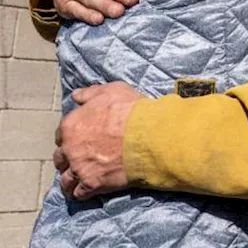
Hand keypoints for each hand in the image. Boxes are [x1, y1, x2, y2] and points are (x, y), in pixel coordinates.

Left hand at [53, 82, 143, 199]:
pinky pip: (79, 193)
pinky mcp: (92, 184)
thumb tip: (76, 96)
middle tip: (78, 160)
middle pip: (60, 158)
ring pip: (65, 179)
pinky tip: (85, 193)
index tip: (79, 140)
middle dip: (68, 159)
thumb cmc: (132, 111)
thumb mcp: (112, 91)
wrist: (149, 136)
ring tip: (76, 182)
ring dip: (70, 180)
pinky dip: (81, 194)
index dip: (70, 138)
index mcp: (71, 125)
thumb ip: (90, 93)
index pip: (61, 135)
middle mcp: (70, 148)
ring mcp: (80, 168)